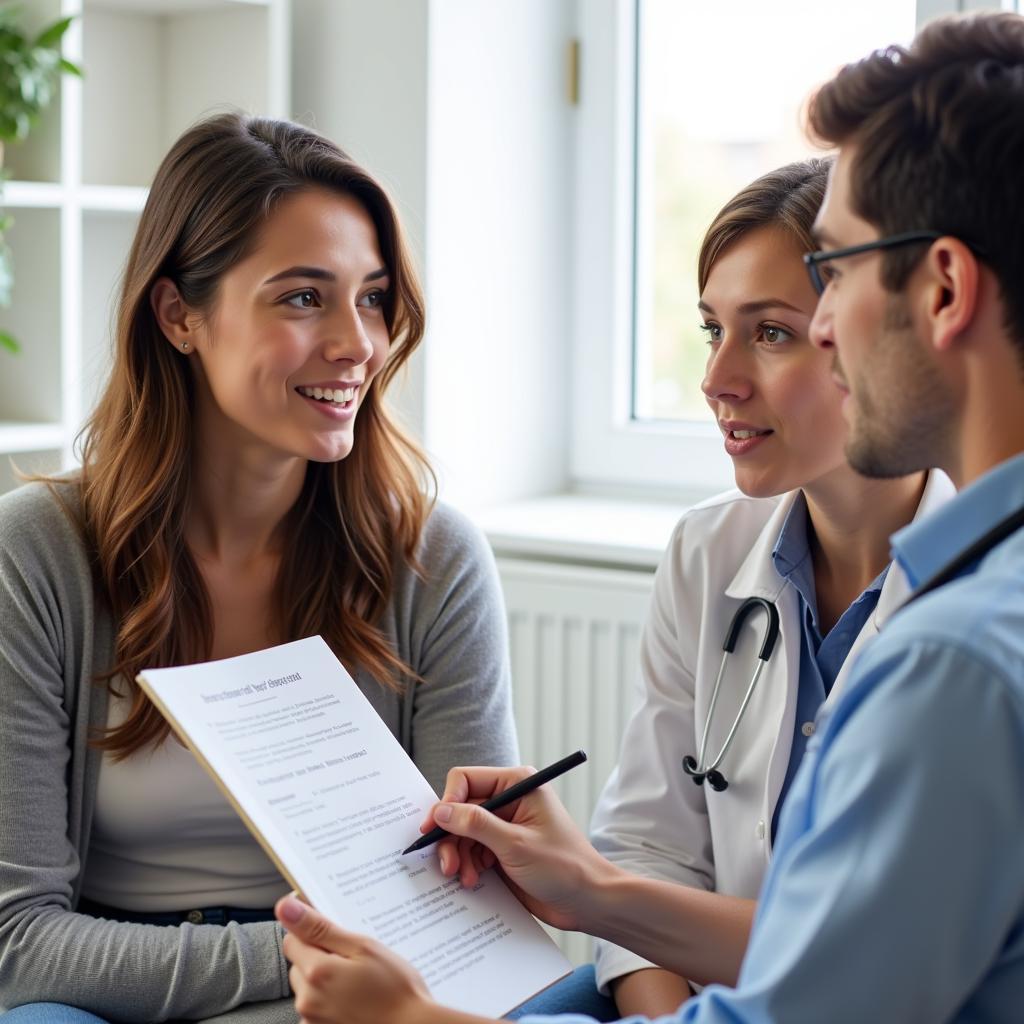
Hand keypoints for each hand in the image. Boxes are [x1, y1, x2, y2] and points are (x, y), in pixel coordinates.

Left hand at [276, 894, 433, 1023]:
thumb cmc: (395, 989)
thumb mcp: (363, 948)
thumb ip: (320, 928)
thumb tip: (286, 907)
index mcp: (316, 972)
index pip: (292, 939)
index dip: (311, 930)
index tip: (331, 930)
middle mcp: (307, 1000)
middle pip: (299, 964)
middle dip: (320, 956)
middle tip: (353, 958)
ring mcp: (312, 1020)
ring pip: (307, 987)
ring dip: (324, 979)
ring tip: (357, 981)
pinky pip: (316, 1007)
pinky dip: (329, 1000)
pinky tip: (355, 999)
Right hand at [418, 765, 616, 932]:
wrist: (587, 902)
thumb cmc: (564, 867)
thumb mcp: (516, 844)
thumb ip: (476, 825)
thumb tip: (441, 811)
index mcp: (518, 784)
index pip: (466, 779)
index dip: (446, 802)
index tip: (433, 829)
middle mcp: (509, 800)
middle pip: (460, 809)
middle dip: (451, 837)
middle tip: (448, 865)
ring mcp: (504, 826)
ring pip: (462, 833)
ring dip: (458, 855)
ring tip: (464, 877)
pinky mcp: (502, 849)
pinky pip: (472, 851)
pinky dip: (467, 865)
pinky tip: (473, 881)